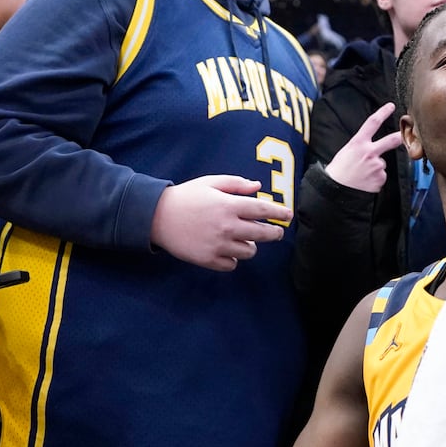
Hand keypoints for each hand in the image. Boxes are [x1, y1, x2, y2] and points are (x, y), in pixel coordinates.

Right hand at [150, 176, 289, 270]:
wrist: (157, 216)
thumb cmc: (186, 196)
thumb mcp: (211, 183)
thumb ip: (236, 184)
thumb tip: (258, 187)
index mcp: (229, 205)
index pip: (263, 210)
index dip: (279, 213)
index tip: (288, 215)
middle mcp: (227, 226)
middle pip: (262, 234)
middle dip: (274, 233)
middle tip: (276, 232)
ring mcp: (218, 245)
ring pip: (249, 251)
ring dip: (250, 245)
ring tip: (243, 239)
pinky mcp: (208, 259)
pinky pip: (232, 264)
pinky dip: (233, 258)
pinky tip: (227, 249)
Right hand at [324, 102, 403, 191]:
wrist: (336, 189)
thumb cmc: (339, 169)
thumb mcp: (347, 151)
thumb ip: (361, 146)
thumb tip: (373, 148)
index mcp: (358, 143)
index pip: (372, 123)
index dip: (383, 113)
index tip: (390, 106)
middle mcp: (369, 152)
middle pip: (390, 141)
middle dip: (399, 137)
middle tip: (404, 134)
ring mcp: (376, 166)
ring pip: (381, 163)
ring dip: (375, 168)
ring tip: (362, 173)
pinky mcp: (380, 178)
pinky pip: (381, 176)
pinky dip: (375, 178)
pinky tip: (365, 180)